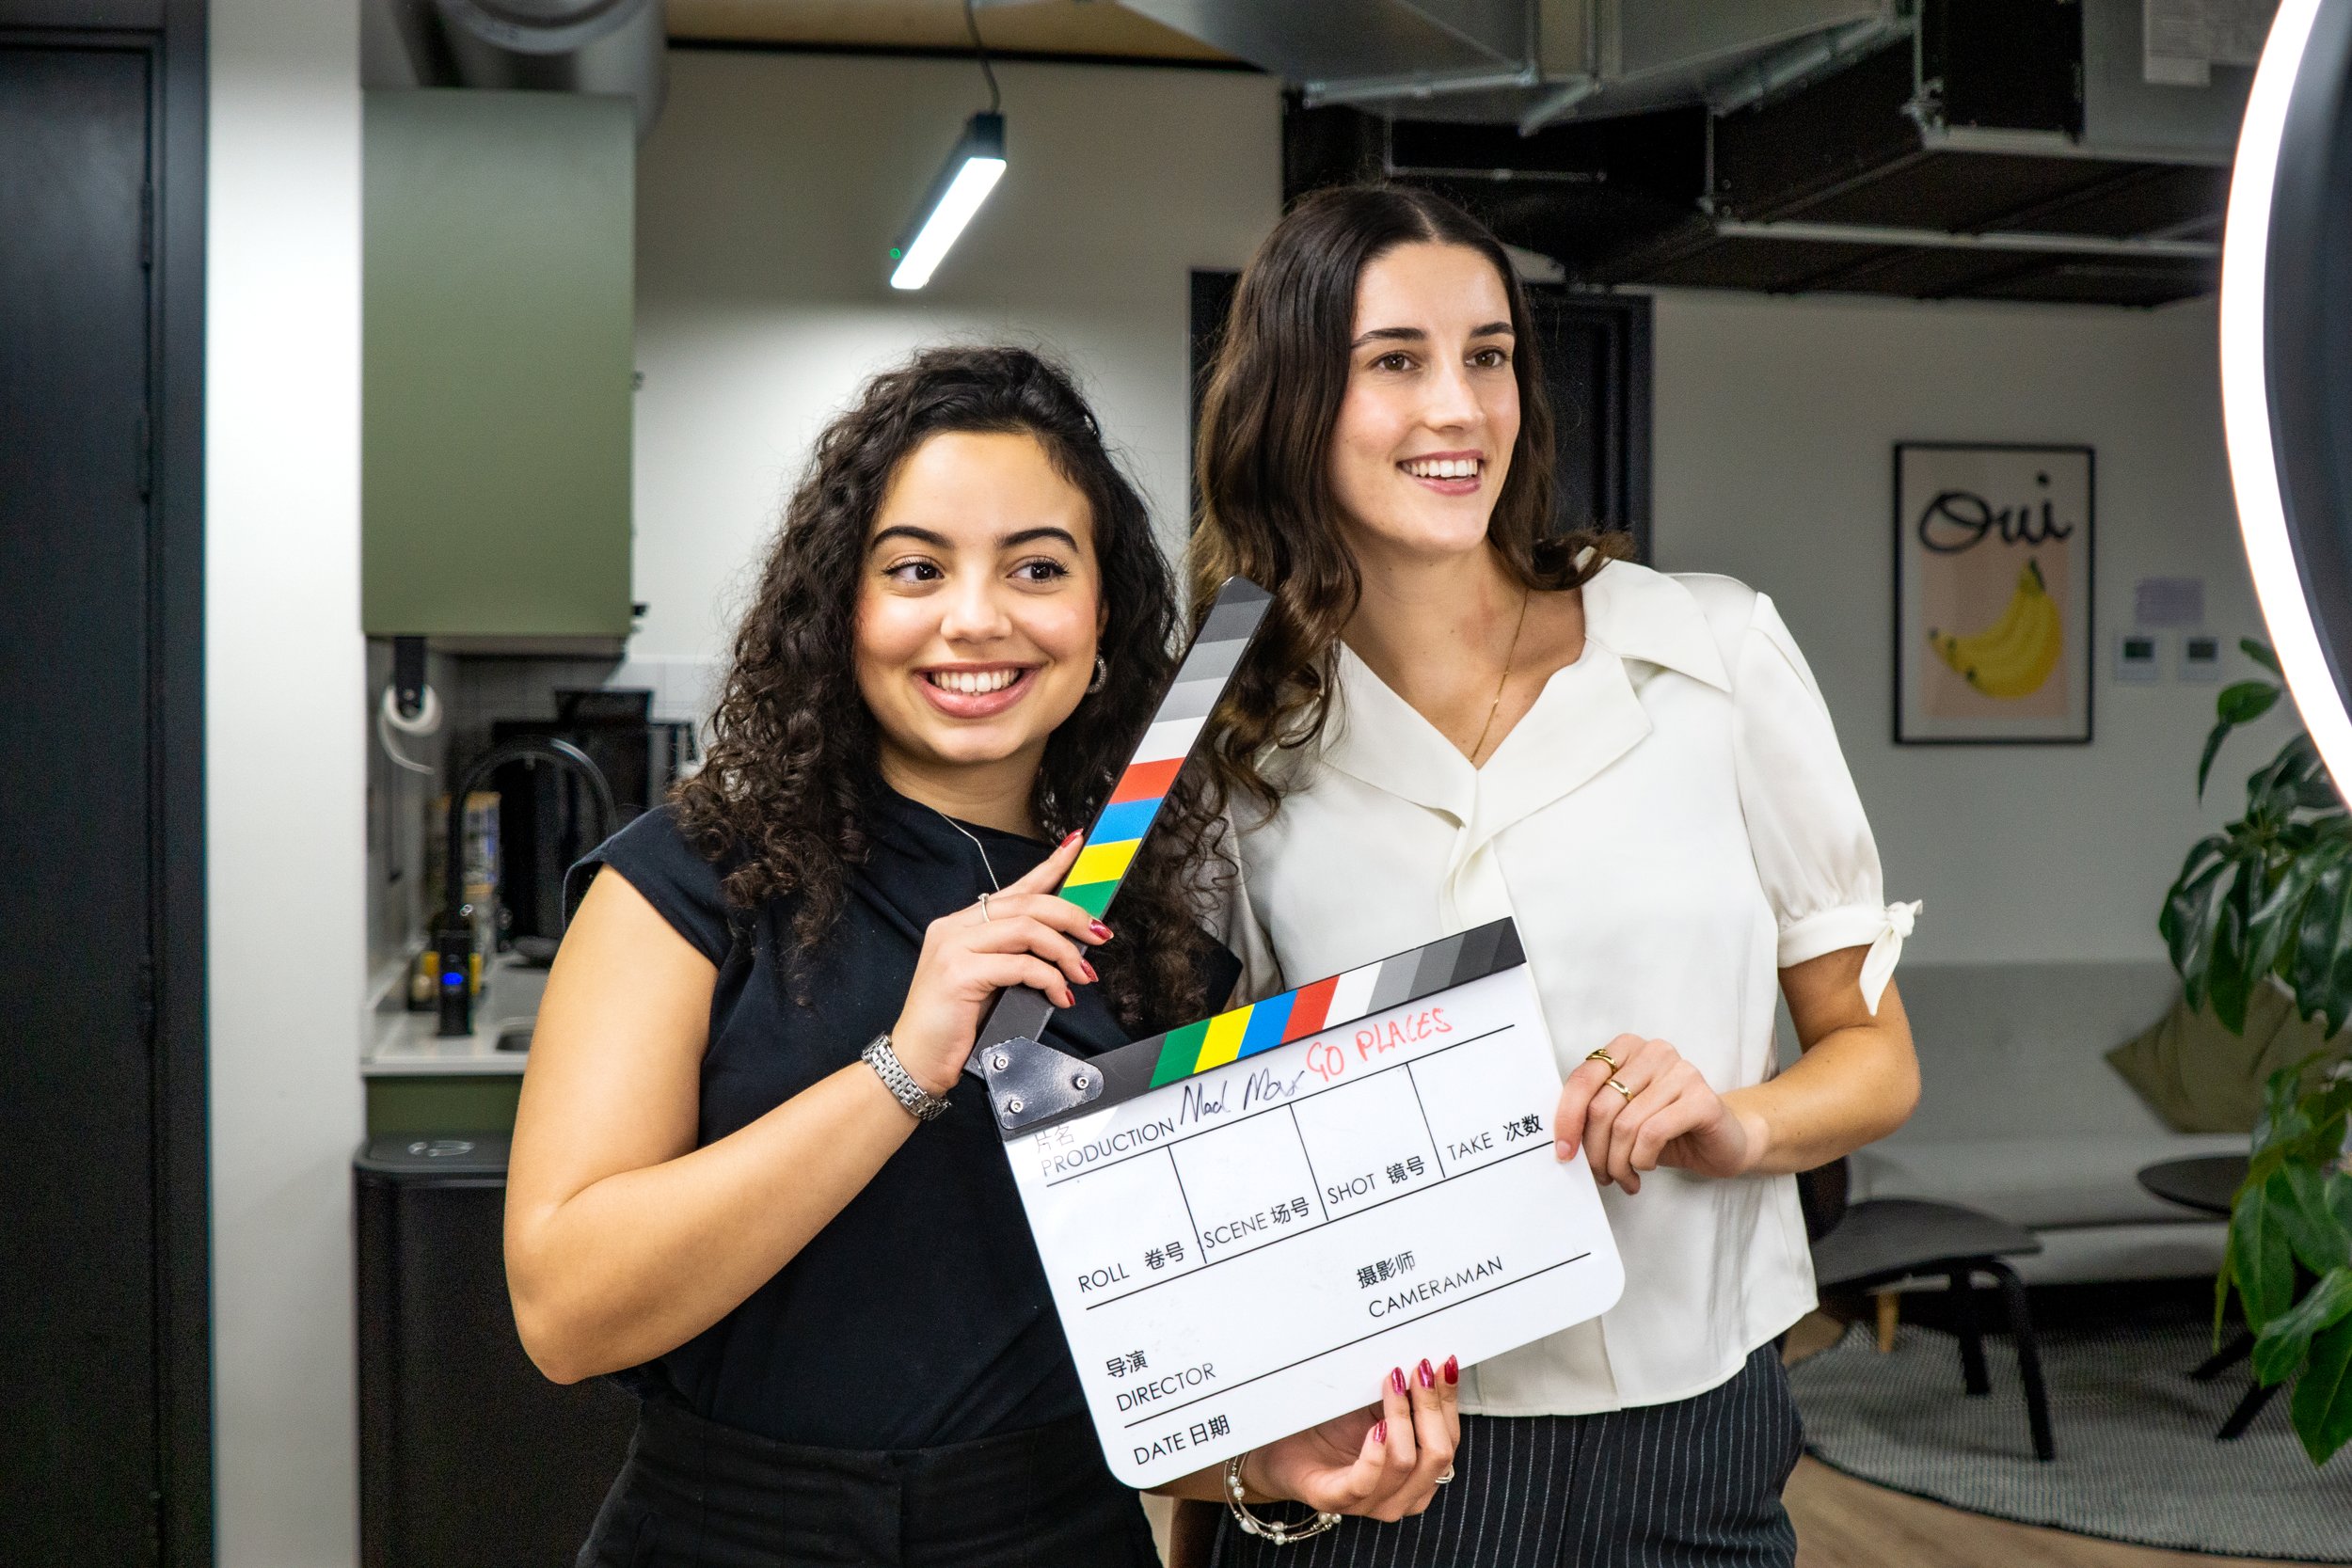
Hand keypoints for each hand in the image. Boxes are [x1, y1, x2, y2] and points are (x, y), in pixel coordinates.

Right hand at [889, 832, 1109, 1094]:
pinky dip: (1049, 979)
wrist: (915, 1060)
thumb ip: (1015, 957)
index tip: (1078, 845)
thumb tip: (1064, 946)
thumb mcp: (988, 982)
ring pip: (1027, 929)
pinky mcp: (959, 972)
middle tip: (1099, 935)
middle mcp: (954, 927)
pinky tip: (1060, 996)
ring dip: (1065, 951)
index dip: (1050, 865)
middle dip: (1072, 916)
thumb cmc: (953, 1025)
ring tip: (1083, 975)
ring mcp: (953, 947)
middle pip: (1027, 904)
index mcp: (961, 924)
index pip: (1015, 888)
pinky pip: (1020, 964)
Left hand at [1244, 1356, 1458, 1522]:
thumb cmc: (1331, 1429)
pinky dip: (1375, 1452)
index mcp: (1418, 1476)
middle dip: (1430, 1407)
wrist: (1282, 1450)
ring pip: (1406, 1462)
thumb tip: (1432, 1360)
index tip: (1442, 1365)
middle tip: (1416, 1370)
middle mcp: (1402, 1494)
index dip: (1448, 1402)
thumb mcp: (1375, 1407)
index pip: (1448, 1441)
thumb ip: (1405, 1394)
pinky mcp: (1335, 1499)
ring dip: (1401, 1416)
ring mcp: (1370, 1502)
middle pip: (1437, 1454)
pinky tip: (1376, 1427)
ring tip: (1390, 1382)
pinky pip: (1364, 1481)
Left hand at [1554, 1034, 1763, 1191]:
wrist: (1723, 1141)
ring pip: (1626, 1124)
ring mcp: (1682, 1072)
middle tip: (1602, 1175)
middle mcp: (1654, 1052)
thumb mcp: (1623, 1118)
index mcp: (1627, 1049)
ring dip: (1619, 1162)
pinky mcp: (1702, 1098)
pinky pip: (1653, 1133)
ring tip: (1625, 1177)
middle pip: (1602, 1106)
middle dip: (1596, 1151)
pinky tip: (1647, 1167)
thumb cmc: (1668, 1130)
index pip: (1582, 1080)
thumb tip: (1563, 1142)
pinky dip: (1642, 1159)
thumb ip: (1595, 1116)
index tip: (1563, 1153)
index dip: (1567, 1119)